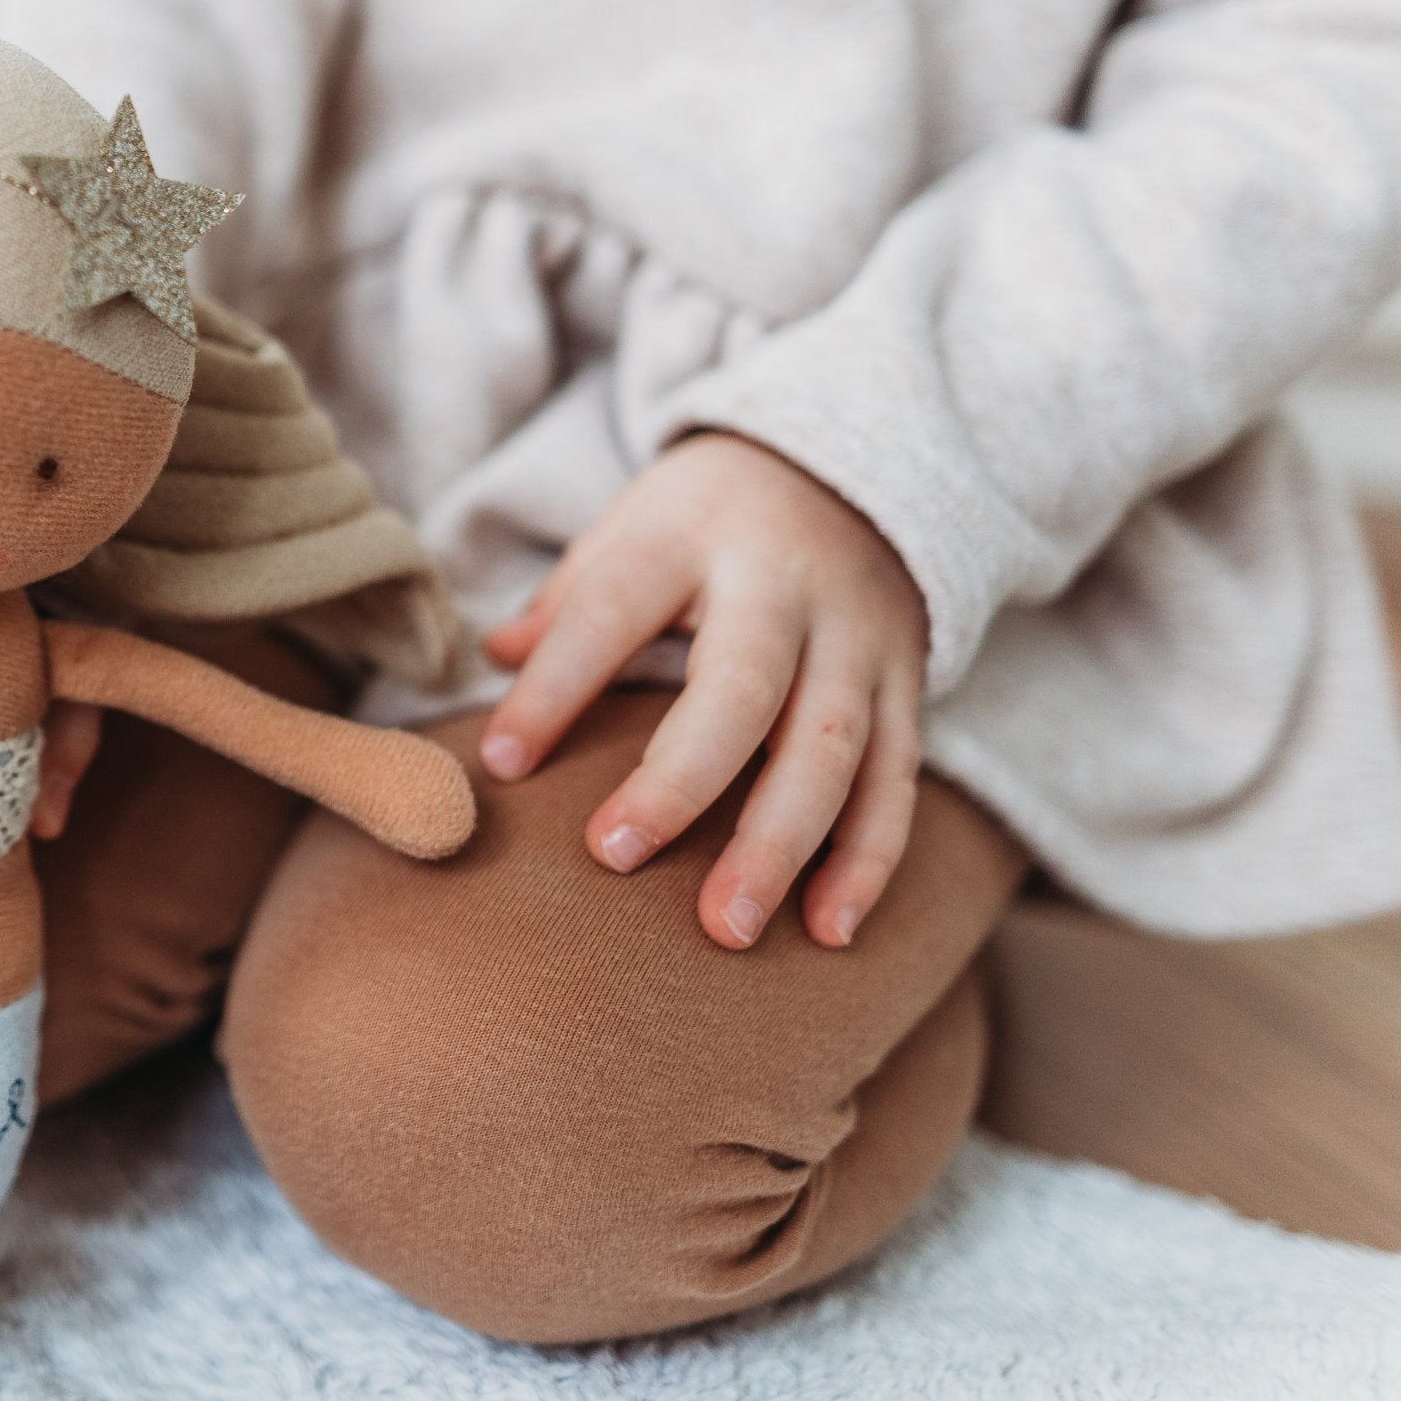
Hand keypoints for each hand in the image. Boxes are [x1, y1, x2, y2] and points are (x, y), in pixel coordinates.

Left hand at [479, 433, 926, 950]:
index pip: (611, 610)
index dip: (555, 687)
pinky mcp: (906, 685)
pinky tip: (827, 930)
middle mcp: (783, 586)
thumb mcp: (628, 528)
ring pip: (832, 749)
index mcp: (691, 536)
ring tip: (728, 930)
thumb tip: (494, 657)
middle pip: (740, 690)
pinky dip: (867, 860)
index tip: (501, 762)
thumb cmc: (705, 521)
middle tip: (614, 859)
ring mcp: (856, 638)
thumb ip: (567, 601)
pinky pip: (896, 780)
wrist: (849, 470)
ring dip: (783, 846)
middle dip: (681, 783)